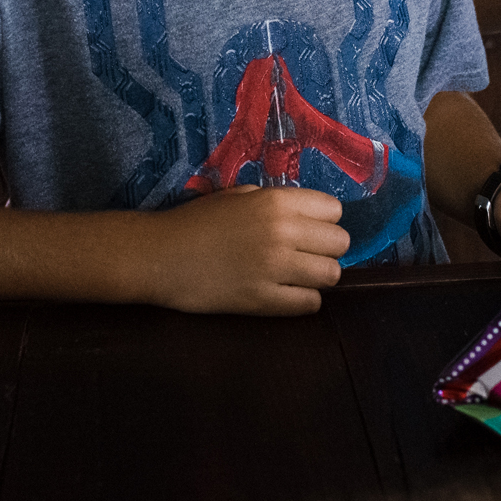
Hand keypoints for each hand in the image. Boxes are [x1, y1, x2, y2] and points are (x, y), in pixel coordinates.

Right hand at [141, 186, 348, 315]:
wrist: (160, 256)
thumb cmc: (196, 221)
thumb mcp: (238, 196)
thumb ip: (276, 202)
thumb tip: (309, 215)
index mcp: (276, 201)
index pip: (334, 210)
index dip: (324, 220)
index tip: (310, 228)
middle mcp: (282, 231)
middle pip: (340, 243)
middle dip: (326, 249)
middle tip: (305, 254)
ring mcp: (275, 267)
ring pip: (332, 275)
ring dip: (318, 276)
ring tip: (297, 275)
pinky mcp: (264, 300)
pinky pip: (310, 304)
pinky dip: (304, 300)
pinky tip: (286, 293)